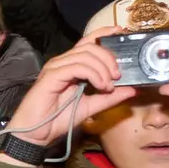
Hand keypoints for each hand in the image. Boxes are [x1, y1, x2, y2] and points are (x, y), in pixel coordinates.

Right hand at [2, 28, 137, 148]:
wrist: (36, 134)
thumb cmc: (57, 120)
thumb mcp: (91, 107)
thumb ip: (110, 97)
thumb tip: (132, 89)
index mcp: (71, 65)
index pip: (88, 41)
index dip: (104, 34)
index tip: (120, 33)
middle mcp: (63, 62)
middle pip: (90, 46)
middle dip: (109, 57)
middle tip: (118, 76)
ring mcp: (56, 67)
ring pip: (85, 54)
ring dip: (103, 69)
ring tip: (108, 86)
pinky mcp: (52, 76)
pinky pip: (77, 66)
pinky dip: (94, 74)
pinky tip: (100, 86)